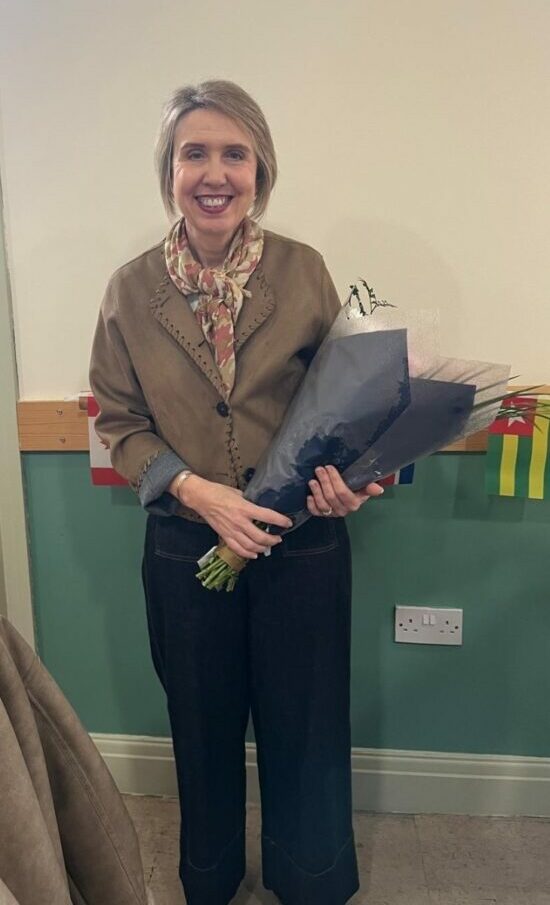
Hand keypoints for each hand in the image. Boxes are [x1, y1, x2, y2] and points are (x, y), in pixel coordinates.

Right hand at [176, 475, 292, 559]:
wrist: (201, 498)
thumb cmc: (219, 491)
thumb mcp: (239, 493)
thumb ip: (250, 502)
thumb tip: (260, 506)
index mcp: (245, 508)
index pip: (268, 516)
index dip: (280, 521)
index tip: (288, 523)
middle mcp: (239, 521)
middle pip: (260, 537)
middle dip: (272, 540)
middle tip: (278, 538)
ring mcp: (231, 530)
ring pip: (251, 546)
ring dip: (262, 548)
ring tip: (268, 546)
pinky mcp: (224, 536)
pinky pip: (238, 549)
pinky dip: (248, 554)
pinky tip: (254, 554)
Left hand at [307, 465, 383, 516]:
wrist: (348, 498)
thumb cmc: (356, 488)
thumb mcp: (364, 487)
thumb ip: (370, 487)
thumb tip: (379, 489)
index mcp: (354, 503)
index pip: (343, 492)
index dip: (335, 479)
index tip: (329, 467)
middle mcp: (343, 511)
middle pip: (331, 496)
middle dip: (324, 481)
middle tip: (319, 469)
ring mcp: (332, 514)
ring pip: (322, 504)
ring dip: (316, 491)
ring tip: (312, 480)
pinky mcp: (323, 515)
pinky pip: (315, 512)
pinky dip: (311, 505)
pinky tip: (309, 496)